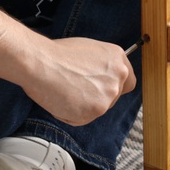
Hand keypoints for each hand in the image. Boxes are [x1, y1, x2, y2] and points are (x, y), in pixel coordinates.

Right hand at [19, 36, 136, 125]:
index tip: (101, 87)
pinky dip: (71, 114)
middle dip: (96, 97)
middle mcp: (118, 78)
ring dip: (83, 106)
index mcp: (118, 59)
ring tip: (65, 90)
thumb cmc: (57, 54)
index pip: (128, 82)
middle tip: (76, 88)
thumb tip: (102, 77)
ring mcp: (107, 96)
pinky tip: (61, 99)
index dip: (113, 86)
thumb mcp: (89, 50)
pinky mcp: (94, 111)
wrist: (41, 63)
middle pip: (113, 98)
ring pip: (97, 110)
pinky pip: (83, 119)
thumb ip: (103, 66)